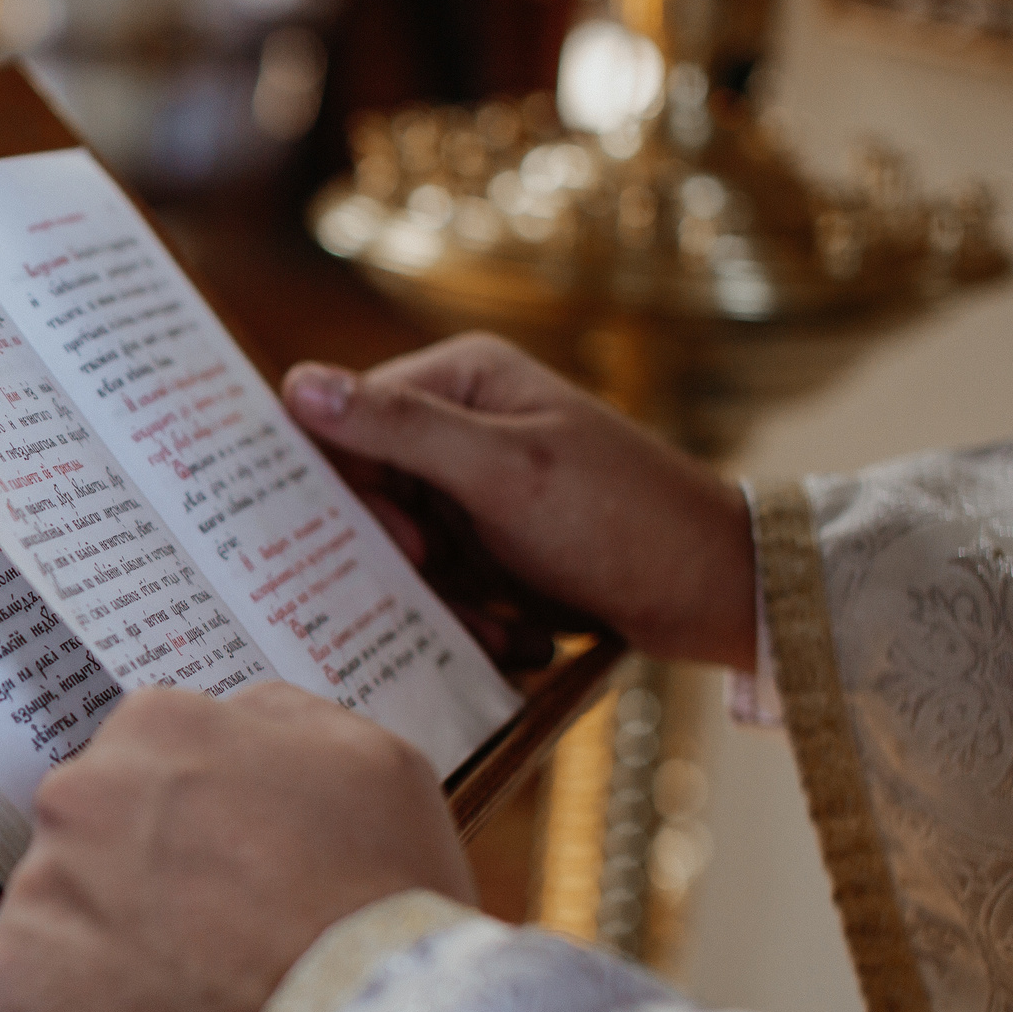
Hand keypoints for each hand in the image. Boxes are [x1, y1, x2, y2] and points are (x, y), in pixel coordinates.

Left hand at [0, 684, 471, 1011]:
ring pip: (60, 927)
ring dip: (108, 968)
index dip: (195, 840)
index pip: (150, 772)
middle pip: (92, 844)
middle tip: (212, 958)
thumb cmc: (383, 911)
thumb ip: (280, 724)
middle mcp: (79, 795)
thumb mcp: (373, 765)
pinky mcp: (9, 989)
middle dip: (141, 896)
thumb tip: (233, 725)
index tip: (230, 886)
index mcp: (160, 728)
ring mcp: (37, 890)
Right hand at [283, 334, 757, 672]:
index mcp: (460, 379)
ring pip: (401, 551)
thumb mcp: (502, 471)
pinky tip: (518, 633)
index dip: (349, 491)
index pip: (345, 424)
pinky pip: (441, 581)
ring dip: (440, 600)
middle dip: (401, 558)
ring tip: (499, 623)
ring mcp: (477, 485)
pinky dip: (470, 614)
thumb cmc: (619, 519)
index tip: (397, 543)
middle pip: (369, 496)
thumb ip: (398, 428)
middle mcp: (461, 424)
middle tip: (443, 585)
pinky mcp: (494, 539)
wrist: (715, 592)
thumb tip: (297, 385)